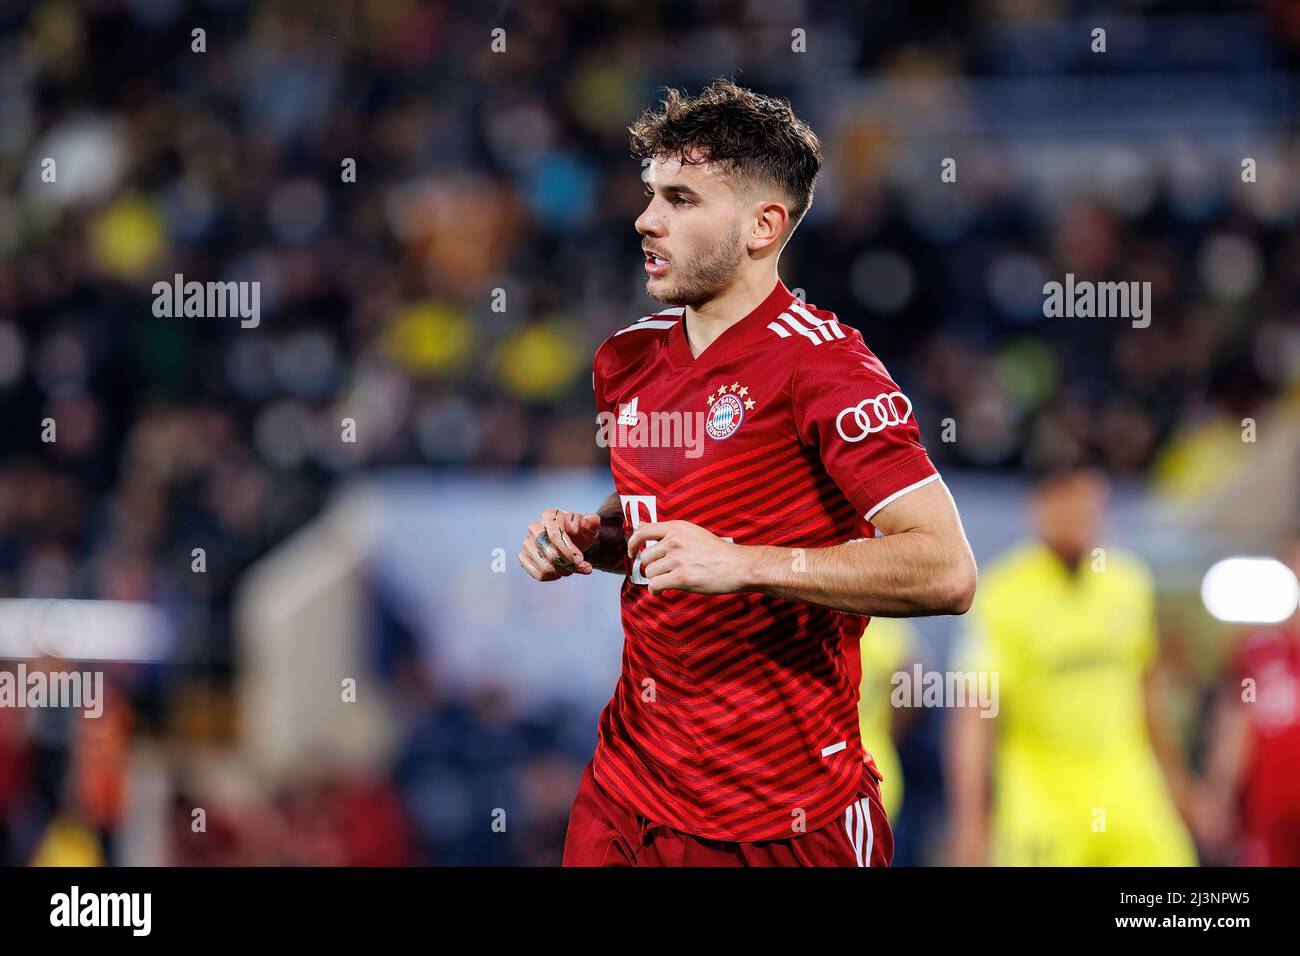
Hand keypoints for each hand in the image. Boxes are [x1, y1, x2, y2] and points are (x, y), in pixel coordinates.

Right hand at [519, 507, 601, 580]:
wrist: (572, 542)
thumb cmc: (580, 533)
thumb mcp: (588, 528)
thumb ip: (592, 524)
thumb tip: (592, 519)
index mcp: (549, 516)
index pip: (556, 536)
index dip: (569, 551)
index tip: (581, 560)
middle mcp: (534, 528)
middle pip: (551, 554)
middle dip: (569, 564)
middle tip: (581, 566)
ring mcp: (526, 543)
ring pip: (546, 567)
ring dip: (564, 571)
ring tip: (572, 567)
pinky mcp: (523, 557)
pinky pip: (539, 575)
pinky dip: (554, 576)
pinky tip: (561, 570)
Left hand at [626, 520, 746, 595]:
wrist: (738, 566)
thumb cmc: (718, 553)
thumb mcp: (693, 533)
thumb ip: (669, 532)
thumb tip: (642, 528)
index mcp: (677, 528)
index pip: (643, 531)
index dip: (633, 543)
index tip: (632, 552)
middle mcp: (674, 541)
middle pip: (646, 557)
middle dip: (652, 567)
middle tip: (664, 572)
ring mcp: (677, 559)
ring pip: (650, 573)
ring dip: (657, 579)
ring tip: (669, 581)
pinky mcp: (681, 578)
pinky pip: (655, 585)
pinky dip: (656, 590)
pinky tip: (663, 591)